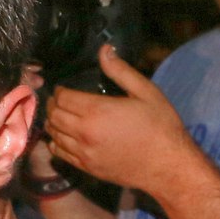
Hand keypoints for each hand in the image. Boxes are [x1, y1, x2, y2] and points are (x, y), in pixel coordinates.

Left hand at [44, 45, 191, 191]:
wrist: (167, 166)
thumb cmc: (160, 126)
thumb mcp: (146, 92)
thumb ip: (121, 71)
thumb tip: (104, 50)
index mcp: (97, 111)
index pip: (63, 98)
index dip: (60, 91)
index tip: (63, 88)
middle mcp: (84, 133)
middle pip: (54, 116)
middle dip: (53, 105)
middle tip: (58, 100)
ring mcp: (84, 153)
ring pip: (54, 135)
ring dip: (52, 123)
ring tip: (58, 116)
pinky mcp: (87, 168)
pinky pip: (61, 154)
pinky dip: (55, 143)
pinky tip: (60, 137)